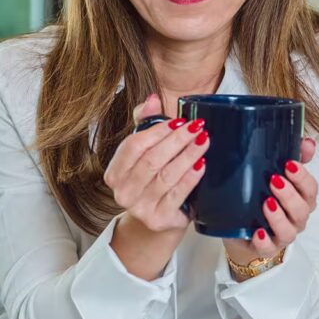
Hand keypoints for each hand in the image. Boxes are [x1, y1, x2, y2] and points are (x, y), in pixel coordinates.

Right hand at [103, 93, 209, 232]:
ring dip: (188, 155)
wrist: (156, 219)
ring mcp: (140, 208)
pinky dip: (191, 177)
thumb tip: (152, 99)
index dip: (157, 131)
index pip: (133, 146)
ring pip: (167, 176)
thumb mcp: (143, 151)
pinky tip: (201, 164)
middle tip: (197, 127)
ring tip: (204, 141)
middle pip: (152, 160)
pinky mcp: (159, 219)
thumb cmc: (150, 180)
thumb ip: (144, 122)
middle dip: (177, 140)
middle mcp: (123, 192)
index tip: (179, 121)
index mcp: (114, 173)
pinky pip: (178, 194)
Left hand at [224, 137, 318, 268]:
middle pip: (302, 209)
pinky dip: (264, 241)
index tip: (289, 164)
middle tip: (274, 180)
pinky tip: (257, 232)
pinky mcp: (265, 247)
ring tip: (266, 203)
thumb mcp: (275, 174)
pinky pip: (268, 248)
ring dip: (278, 216)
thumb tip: (308, 142)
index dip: (303, 177)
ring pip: (288, 230)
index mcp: (301, 199)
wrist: (243, 229)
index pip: (311, 189)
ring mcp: (281, 234)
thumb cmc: (262, 197)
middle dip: (289, 194)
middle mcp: (296, 218)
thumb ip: (293, 156)